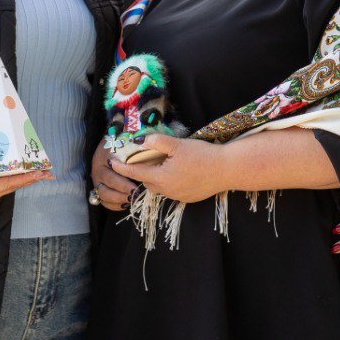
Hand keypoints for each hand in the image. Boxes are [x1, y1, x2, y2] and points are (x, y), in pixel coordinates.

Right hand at [0, 160, 51, 206]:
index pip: (8, 184)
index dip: (24, 178)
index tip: (38, 173)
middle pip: (16, 185)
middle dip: (33, 179)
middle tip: (49, 173)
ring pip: (14, 185)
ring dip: (29, 179)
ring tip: (43, 172)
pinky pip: (9, 183)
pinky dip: (20, 178)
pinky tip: (27, 173)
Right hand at [90, 142, 139, 211]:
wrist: (111, 147)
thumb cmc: (124, 146)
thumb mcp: (128, 144)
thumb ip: (135, 148)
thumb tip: (147, 148)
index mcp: (105, 154)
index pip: (113, 164)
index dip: (124, 173)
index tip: (136, 179)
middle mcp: (98, 167)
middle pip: (108, 179)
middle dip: (122, 187)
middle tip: (135, 192)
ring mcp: (97, 179)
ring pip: (103, 192)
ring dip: (117, 198)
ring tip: (131, 199)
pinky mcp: (98, 188)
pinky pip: (103, 201)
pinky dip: (114, 205)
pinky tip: (125, 204)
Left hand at [110, 133, 227, 203]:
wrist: (227, 170)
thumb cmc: (203, 156)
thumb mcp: (178, 144)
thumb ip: (157, 142)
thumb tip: (140, 141)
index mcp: (161, 178)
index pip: (135, 173)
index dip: (122, 167)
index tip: (111, 162)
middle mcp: (167, 191)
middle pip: (147, 181)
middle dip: (142, 171)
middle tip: (144, 157)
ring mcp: (178, 196)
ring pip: (159, 187)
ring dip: (157, 176)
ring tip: (163, 163)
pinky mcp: (188, 198)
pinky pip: (172, 190)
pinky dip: (170, 181)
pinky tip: (180, 171)